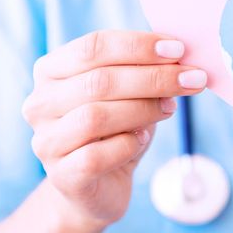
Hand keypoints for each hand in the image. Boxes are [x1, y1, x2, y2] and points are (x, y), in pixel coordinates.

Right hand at [21, 30, 205, 227]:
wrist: (100, 186)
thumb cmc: (115, 131)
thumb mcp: (130, 94)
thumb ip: (143, 72)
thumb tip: (179, 58)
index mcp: (51, 70)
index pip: (93, 47)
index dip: (138, 46)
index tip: (179, 50)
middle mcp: (40, 103)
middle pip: (98, 81)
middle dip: (153, 78)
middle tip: (192, 79)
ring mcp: (46, 141)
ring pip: (96, 116)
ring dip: (143, 109)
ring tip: (171, 108)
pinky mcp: (61, 176)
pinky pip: (97, 156)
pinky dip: (127, 145)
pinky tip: (142, 139)